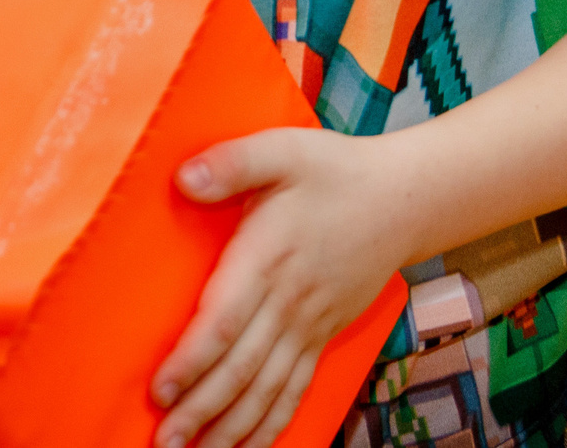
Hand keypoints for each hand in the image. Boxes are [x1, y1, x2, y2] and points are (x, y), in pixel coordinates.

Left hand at [151, 127, 410, 447]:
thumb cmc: (333, 170)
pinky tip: (247, 447)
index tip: (162, 389)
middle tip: (166, 442)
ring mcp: (309, 325)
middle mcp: (289, 303)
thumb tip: (184, 177)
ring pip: (267, 390)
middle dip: (201, 409)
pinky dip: (272, 424)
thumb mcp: (281, 148)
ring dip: (231, 427)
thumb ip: (232, 162)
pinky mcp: (323, 334)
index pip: (226, 321)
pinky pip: (296, 388)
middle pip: (242, 369)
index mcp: (268, 258)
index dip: (193, 359)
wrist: (404, 198)